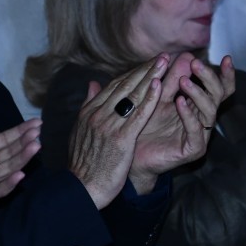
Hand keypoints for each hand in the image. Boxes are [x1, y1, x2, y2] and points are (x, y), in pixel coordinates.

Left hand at [0, 107, 41, 237]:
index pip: (2, 140)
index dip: (18, 131)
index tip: (35, 122)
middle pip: (9, 152)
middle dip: (24, 141)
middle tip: (39, 130)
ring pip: (8, 169)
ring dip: (22, 158)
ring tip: (35, 146)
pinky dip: (8, 184)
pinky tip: (20, 175)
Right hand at [68, 56, 166, 207]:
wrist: (81, 189)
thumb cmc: (83, 165)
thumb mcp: (80, 131)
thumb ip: (88, 105)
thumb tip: (92, 83)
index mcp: (89, 112)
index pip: (114, 86)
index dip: (134, 73)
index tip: (148, 63)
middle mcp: (98, 114)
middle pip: (125, 85)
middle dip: (145, 69)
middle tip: (162, 56)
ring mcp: (109, 125)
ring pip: (133, 95)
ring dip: (151, 76)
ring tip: (165, 62)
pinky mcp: (120, 138)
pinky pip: (138, 114)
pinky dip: (149, 98)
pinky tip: (159, 85)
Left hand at [130, 54, 235, 191]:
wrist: (131, 153)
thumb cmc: (145, 124)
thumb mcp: (159, 96)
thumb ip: (172, 78)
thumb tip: (187, 54)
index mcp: (199, 105)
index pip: (220, 88)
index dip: (226, 74)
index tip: (227, 57)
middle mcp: (204, 119)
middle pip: (218, 95)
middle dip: (208, 77)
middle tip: (195, 64)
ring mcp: (201, 135)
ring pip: (210, 111)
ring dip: (197, 93)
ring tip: (183, 81)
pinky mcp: (193, 149)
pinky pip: (196, 131)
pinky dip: (189, 115)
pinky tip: (180, 102)